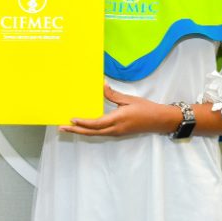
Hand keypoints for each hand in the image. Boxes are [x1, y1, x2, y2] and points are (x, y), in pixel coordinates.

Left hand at [60, 85, 180, 136]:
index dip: (83, 123)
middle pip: (92, 132)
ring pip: (96, 134)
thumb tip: (101, 86)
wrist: (159, 120)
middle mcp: (115, 129)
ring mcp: (117, 132)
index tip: (72, 120)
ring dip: (82, 131)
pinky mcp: (118, 133)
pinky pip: (101, 133)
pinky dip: (90, 130)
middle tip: (62, 128)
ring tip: (69, 128)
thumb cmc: (146, 108)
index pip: (96, 123)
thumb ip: (113, 95)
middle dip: (76, 131)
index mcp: (118, 119)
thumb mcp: (129, 99)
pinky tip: (84, 127)